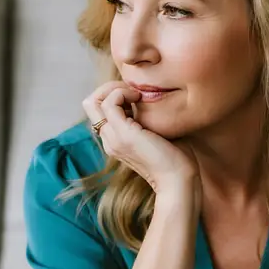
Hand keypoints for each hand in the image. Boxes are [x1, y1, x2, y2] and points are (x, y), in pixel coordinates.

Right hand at [82, 81, 200, 199]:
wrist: (178, 180)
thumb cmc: (176, 158)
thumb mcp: (156, 133)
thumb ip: (146, 118)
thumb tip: (148, 98)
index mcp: (115, 141)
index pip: (99, 110)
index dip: (113, 95)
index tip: (136, 95)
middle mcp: (109, 140)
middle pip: (90, 104)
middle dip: (109, 88)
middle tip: (133, 91)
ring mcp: (113, 138)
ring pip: (93, 102)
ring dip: (115, 89)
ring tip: (136, 94)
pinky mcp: (123, 134)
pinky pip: (109, 103)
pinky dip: (122, 92)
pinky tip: (139, 97)